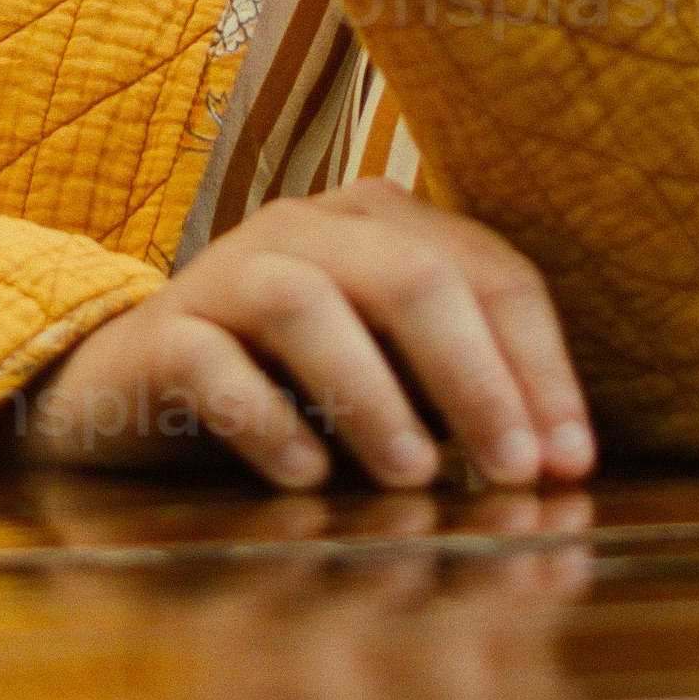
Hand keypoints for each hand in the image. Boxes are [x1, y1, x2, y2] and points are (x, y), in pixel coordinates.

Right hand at [9, 190, 594, 491]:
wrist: (127, 393)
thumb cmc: (287, 386)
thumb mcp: (387, 378)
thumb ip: (455, 396)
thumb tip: (554, 459)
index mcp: (383, 223)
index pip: (489, 271)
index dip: (539, 364)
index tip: (571, 458)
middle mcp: (309, 228)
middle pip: (412, 277)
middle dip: (477, 378)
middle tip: (515, 471)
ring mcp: (226, 271)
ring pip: (308, 304)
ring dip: (372, 393)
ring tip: (415, 476)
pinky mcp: (159, 334)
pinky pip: (210, 362)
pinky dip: (264, 418)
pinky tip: (305, 475)